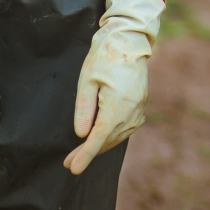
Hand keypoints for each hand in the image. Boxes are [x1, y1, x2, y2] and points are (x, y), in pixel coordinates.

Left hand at [65, 0, 164, 174]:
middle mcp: (132, 110)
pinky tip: (100, 137)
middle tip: (69, 162)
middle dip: (89, 152)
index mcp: (118, 104)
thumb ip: (84, 109)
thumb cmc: (104, 56)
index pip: (99, 137)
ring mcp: (139, 108)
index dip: (85, 155)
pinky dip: (111, 136)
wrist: (129, 39)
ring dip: (100, 146)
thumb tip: (82, 134)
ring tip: (80, 153)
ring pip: (118, 136)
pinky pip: (125, 128)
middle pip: (108, 139)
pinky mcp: (141, 106)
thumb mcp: (87, 80)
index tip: (73, 169)